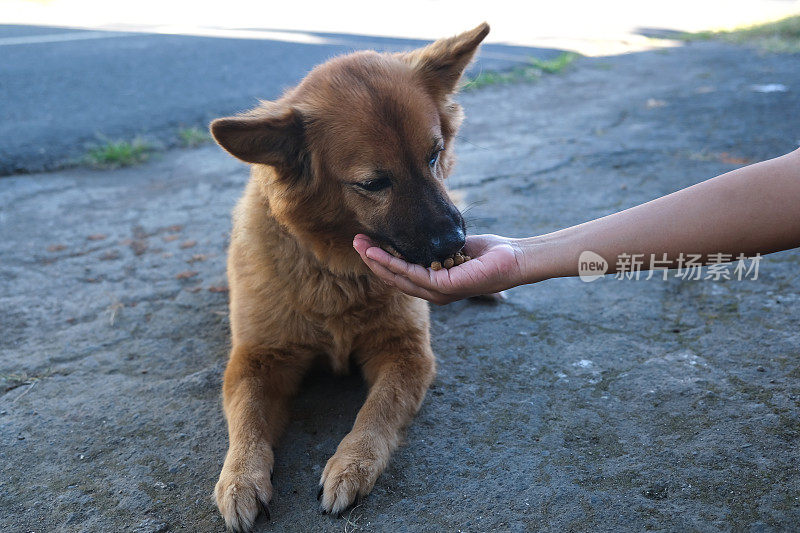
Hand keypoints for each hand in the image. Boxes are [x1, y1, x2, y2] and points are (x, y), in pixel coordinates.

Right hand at [353, 233, 525, 303]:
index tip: (365, 243)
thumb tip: (417, 234)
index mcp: (435, 285)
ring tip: (361, 246)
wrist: (513, 259)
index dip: (381, 260)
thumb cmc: (488, 254)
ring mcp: (439, 293)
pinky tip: (382, 253)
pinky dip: (396, 264)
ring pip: (400, 278)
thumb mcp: (453, 247)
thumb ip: (433, 247)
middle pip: (395, 279)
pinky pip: (415, 275)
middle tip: (355, 242)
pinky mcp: (446, 288)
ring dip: (378, 262)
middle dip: (373, 260)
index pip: (401, 275)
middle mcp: (434, 293)